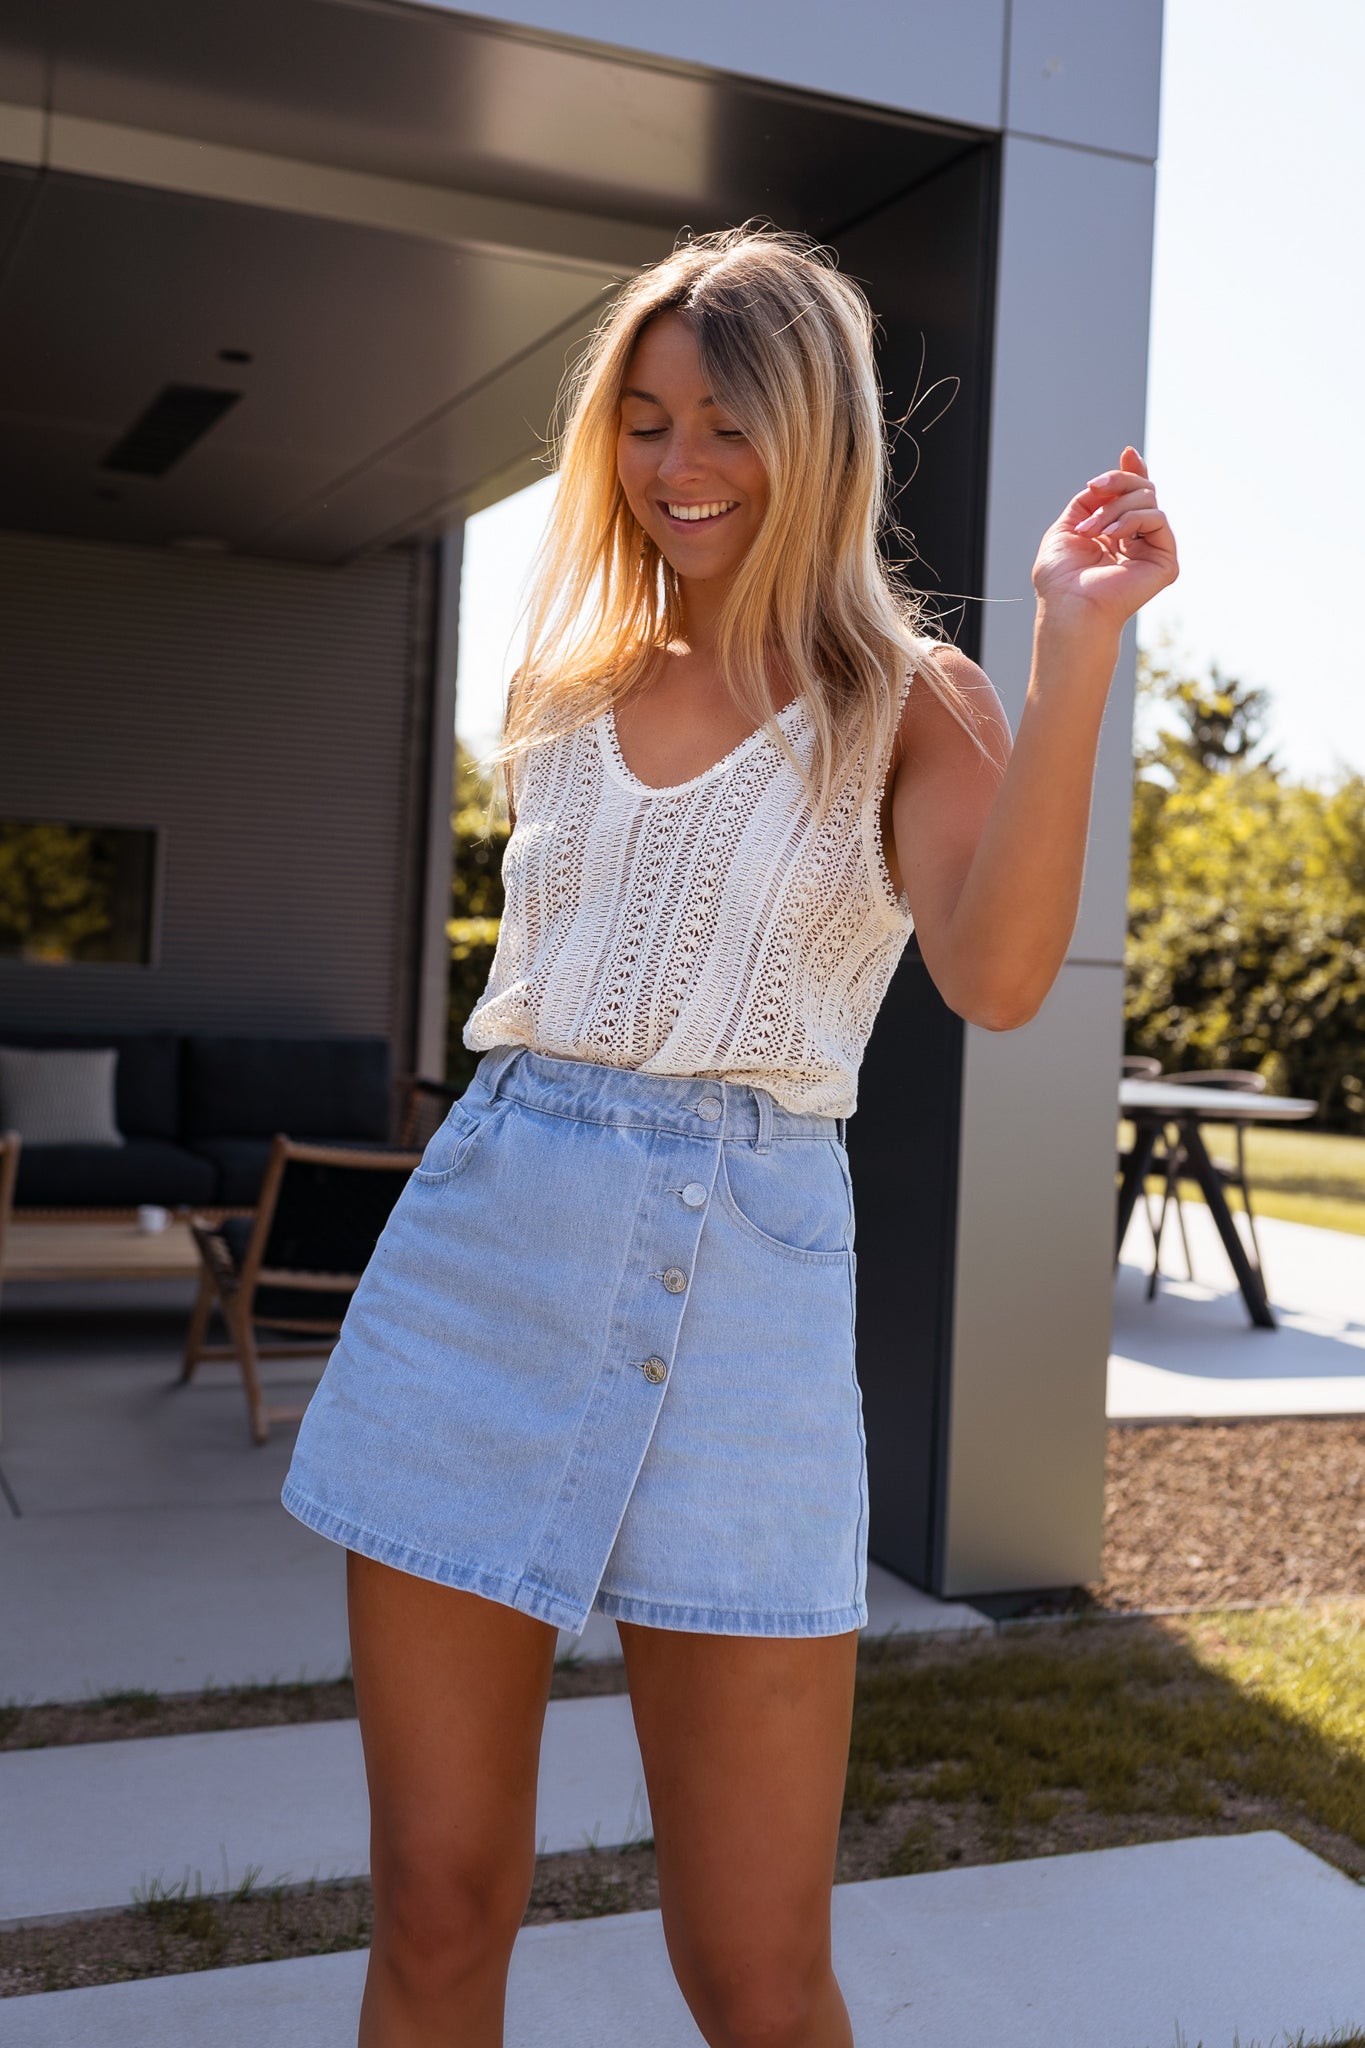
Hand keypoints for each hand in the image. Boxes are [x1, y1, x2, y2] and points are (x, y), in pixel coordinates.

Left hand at [1031, 448, 1178, 629]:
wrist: (1068, 606)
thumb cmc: (1061, 578)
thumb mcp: (1068, 526)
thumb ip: (1089, 501)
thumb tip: (1111, 479)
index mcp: (1115, 534)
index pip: (1132, 496)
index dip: (1132, 473)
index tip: (1127, 452)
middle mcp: (1136, 541)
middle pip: (1142, 490)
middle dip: (1115, 484)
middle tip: (1092, 491)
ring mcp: (1152, 550)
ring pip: (1147, 500)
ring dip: (1115, 508)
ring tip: (1091, 530)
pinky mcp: (1166, 561)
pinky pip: (1156, 518)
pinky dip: (1131, 519)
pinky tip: (1111, 536)